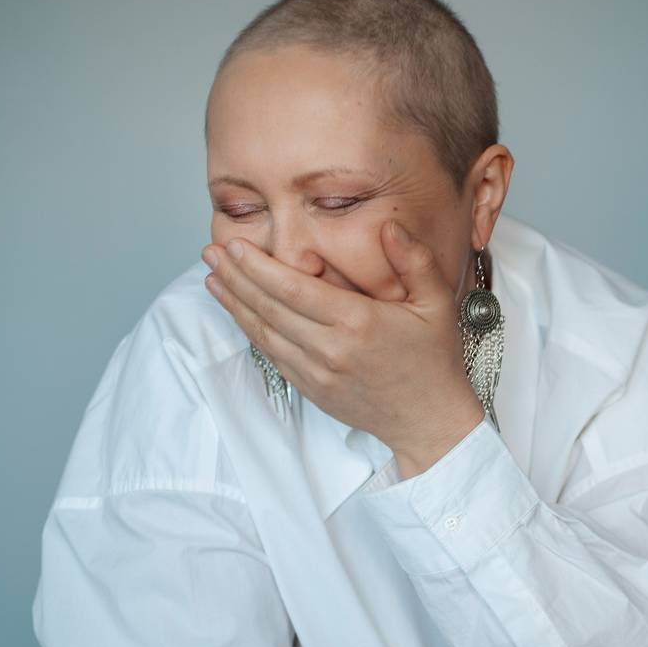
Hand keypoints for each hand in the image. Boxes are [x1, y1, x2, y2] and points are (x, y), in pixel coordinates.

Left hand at [201, 221, 483, 458]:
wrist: (429, 421)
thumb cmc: (433, 360)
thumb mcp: (437, 303)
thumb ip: (414, 260)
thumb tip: (389, 225)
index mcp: (358, 323)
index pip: (294, 290)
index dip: (258, 267)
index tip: (235, 246)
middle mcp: (331, 349)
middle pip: (269, 308)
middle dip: (235, 278)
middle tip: (211, 252)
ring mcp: (318, 373)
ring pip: (264, 334)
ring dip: (235, 305)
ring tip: (213, 278)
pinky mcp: (312, 389)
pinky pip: (273, 356)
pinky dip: (251, 331)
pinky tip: (239, 312)